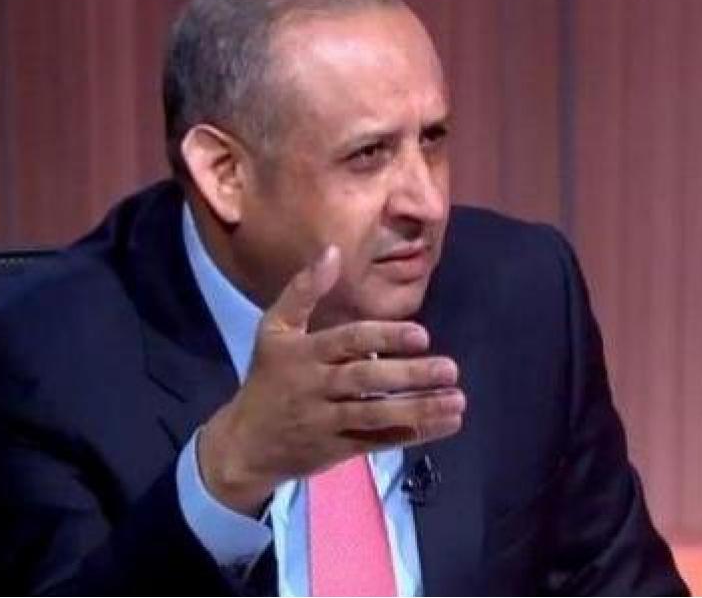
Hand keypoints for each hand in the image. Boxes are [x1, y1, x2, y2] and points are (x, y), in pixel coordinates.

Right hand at [196, 246, 465, 514]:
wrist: (245, 444)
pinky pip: (378, 442)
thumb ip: (304, 290)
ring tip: (456, 401)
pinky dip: (411, 435)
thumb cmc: (267, 378)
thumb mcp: (274, 329)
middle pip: (366, 381)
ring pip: (376, 416)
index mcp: (304, 353)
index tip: (422, 335)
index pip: (348, 342)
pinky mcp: (338, 450)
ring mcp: (328, 421)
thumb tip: (333, 250)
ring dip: (418, 409)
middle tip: (450, 369)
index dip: (384, 338)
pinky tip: (444, 424)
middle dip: (409, 376)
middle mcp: (316, 386)